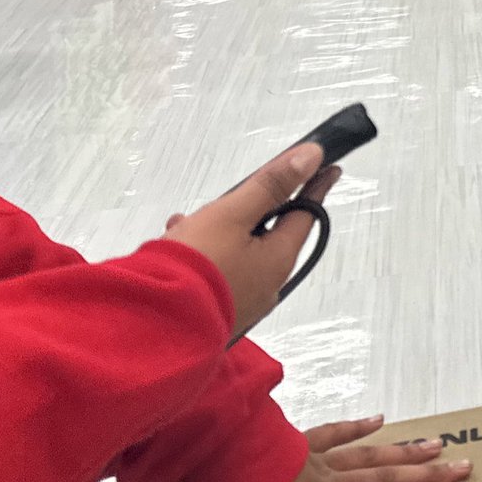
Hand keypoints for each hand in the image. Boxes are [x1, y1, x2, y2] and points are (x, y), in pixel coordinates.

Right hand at [163, 145, 339, 338]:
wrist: (153, 324)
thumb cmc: (196, 265)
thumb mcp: (233, 213)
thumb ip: (271, 184)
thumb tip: (312, 157)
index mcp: (277, 261)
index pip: (306, 215)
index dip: (314, 187)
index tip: (328, 168)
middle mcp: (266, 286)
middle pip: (268, 233)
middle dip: (248, 210)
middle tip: (228, 198)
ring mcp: (241, 301)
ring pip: (237, 250)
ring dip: (216, 230)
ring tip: (187, 223)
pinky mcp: (215, 310)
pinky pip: (217, 270)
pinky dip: (202, 252)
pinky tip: (174, 242)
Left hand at [282, 418, 471, 481]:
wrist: (210, 457)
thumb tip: (342, 473)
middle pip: (384, 479)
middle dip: (424, 478)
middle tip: (461, 469)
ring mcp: (313, 462)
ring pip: (366, 457)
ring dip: (402, 453)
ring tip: (435, 447)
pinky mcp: (296, 446)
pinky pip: (331, 435)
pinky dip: (355, 428)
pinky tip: (378, 419)